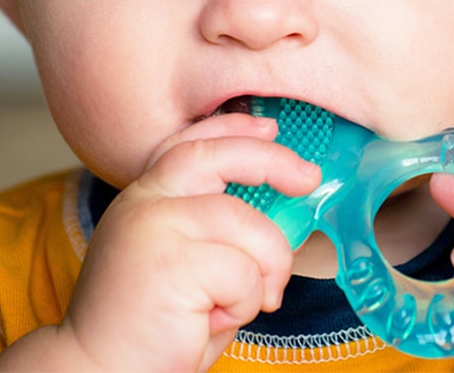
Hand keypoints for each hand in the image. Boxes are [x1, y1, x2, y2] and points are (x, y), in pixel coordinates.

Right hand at [57, 113, 320, 371]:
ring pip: (247, 224)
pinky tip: (212, 322)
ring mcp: (154, 227)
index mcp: (146, 198)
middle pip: (217, 155)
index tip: (268, 128)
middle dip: (271, 160)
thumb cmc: (153, 326)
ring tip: (240, 303)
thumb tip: (280, 210)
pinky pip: (243, 271)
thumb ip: (218, 232)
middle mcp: (145, 202)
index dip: (232, 128)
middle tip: (308, 178)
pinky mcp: (170, 263)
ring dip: (264, 268)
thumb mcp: (185, 262)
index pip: (190, 144)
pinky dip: (245, 302)